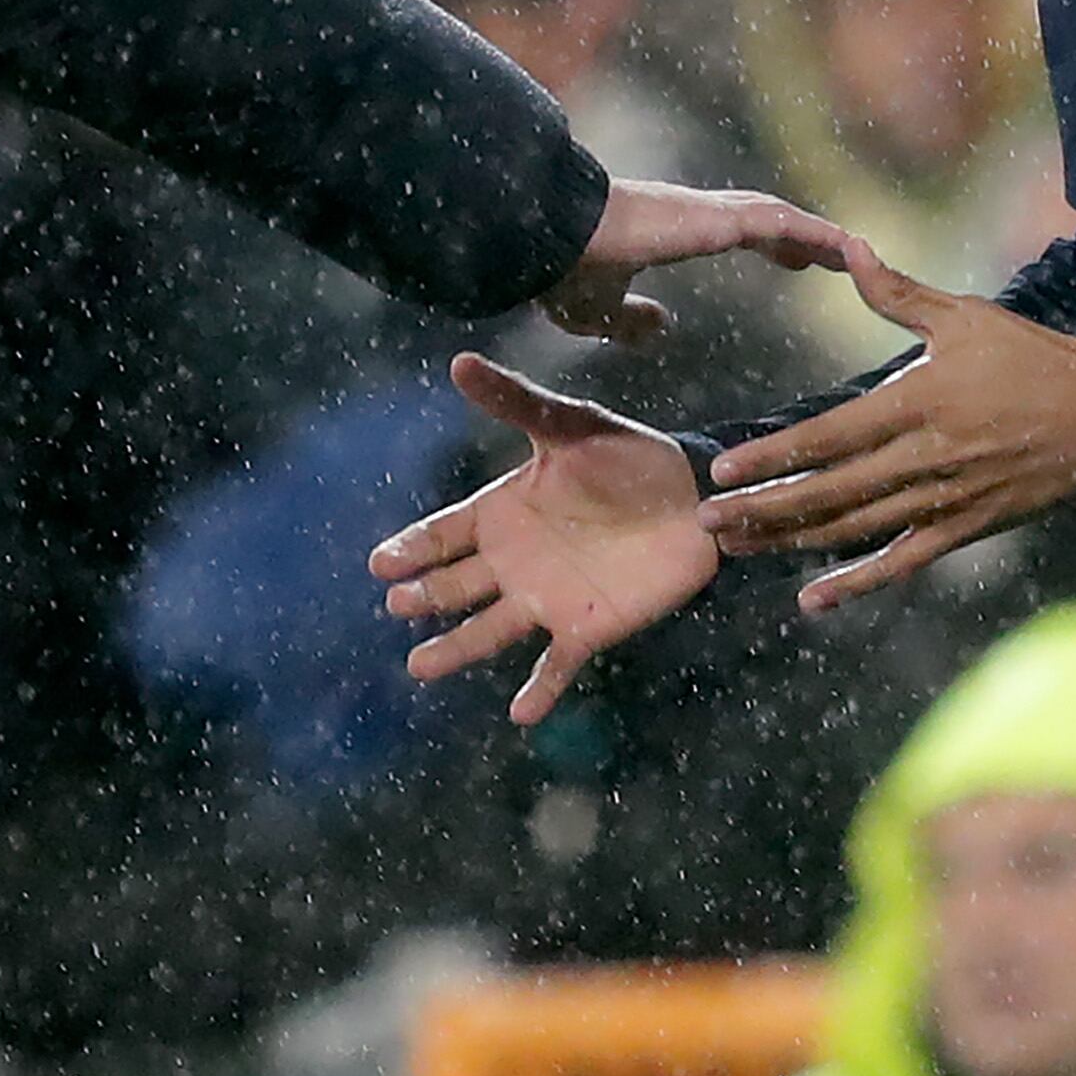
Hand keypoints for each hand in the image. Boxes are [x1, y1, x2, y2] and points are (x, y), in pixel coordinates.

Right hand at [372, 353, 716, 721]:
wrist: (695, 497)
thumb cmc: (630, 457)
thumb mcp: (571, 425)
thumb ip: (516, 402)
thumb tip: (459, 361)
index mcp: (506, 513)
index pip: (446, 534)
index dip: (414, 548)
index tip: (380, 563)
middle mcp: (517, 562)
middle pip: (458, 585)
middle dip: (427, 596)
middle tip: (399, 605)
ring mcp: (548, 598)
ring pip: (490, 630)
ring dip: (457, 649)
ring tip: (420, 666)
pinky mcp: (588, 628)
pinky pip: (557, 665)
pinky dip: (540, 691)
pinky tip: (519, 713)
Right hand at [540, 179, 847, 345]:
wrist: (551, 238)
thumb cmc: (563, 270)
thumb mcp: (597, 312)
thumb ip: (628, 320)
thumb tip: (660, 327)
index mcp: (674, 232)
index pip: (736, 232)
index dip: (770, 245)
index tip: (794, 261)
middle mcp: (698, 214)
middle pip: (767, 222)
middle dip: (803, 239)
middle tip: (837, 259)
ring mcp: (711, 212)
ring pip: (782, 220)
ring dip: (821, 238)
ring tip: (860, 256)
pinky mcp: (719, 219)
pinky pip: (785, 225)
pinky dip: (820, 236)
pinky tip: (849, 251)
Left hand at [703, 240, 1075, 610]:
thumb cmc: (1034, 357)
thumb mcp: (965, 317)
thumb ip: (898, 292)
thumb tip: (851, 246)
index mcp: (918, 402)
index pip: (828, 436)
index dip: (772, 456)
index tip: (723, 470)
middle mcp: (926, 458)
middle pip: (829, 493)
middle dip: (763, 509)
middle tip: (708, 520)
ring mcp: (946, 500)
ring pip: (855, 530)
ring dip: (793, 543)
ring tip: (740, 548)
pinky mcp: (966, 528)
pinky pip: (903, 562)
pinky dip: (857, 583)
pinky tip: (813, 598)